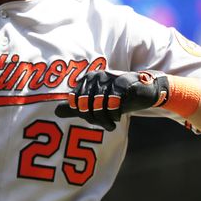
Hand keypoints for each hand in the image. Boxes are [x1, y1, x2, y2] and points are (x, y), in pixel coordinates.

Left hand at [54, 70, 169, 130]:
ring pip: (97, 107)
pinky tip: (118, 117)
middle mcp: (96, 76)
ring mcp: (109, 79)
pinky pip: (112, 105)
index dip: (83, 114)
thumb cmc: (119, 98)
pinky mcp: (122, 84)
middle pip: (84, 105)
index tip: (93, 118)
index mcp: (87, 79)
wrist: (145, 91)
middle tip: (103, 124)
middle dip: (93, 119)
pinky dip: (114, 116)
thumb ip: (76, 107)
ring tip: (110, 124)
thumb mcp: (96, 102)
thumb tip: (55, 112)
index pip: (74, 102)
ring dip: (104, 120)